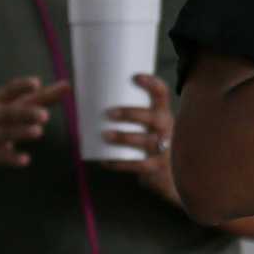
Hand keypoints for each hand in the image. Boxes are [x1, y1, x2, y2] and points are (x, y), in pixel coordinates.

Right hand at [0, 76, 70, 168]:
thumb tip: (67, 85)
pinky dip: (11, 158)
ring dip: (20, 132)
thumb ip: (40, 96)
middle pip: (8, 113)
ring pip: (4, 134)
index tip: (36, 83)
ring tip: (39, 132)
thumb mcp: (10, 103)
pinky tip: (25, 160)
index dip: (21, 86)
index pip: (8, 90)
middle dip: (25, 113)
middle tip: (46, 115)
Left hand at [97, 73, 180, 205]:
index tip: (135, 77)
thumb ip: (128, 116)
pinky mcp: (157, 167)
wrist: (171, 176)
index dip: (152, 84)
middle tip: (109, 113)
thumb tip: (82, 97)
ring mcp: (164, 149)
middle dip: (131, 113)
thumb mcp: (148, 127)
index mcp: (162, 113)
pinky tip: (105, 161)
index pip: (162, 94)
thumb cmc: (150, 144)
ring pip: (145, 141)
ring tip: (105, 135)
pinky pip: (138, 165)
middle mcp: (167, 129)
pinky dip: (120, 163)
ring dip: (124, 137)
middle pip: (153, 117)